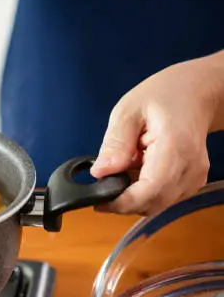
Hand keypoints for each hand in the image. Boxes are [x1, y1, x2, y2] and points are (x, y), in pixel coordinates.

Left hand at [90, 51, 223, 215]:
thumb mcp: (128, 111)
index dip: (121, 203)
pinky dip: (144, 190)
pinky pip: (162, 197)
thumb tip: (100, 172)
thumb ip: (115, 143)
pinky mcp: (191, 182)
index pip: (149, 191)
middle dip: (123, 200)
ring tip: (127, 165)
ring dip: (134, 194)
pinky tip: (139, 168)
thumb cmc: (165, 96)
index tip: (99, 202)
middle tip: (106, 181)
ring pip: (155, 204)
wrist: (196, 93)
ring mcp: (194, 178)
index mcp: (175, 148)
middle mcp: (190, 169)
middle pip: (151, 204)